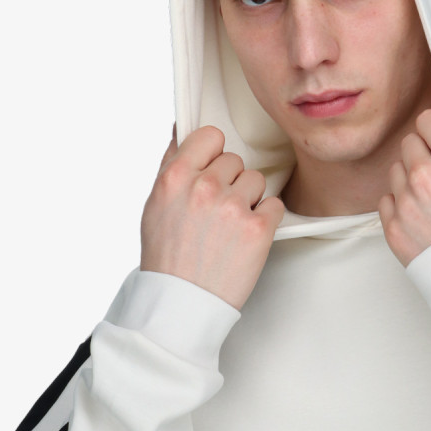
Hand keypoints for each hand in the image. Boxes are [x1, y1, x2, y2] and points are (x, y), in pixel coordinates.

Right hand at [140, 125, 284, 309]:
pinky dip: (265, 220)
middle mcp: (205, 187)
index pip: (210, 136)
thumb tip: (182, 127)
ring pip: (256, 180)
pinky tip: (246, 237)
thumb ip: (171, 163)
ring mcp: (233, 208)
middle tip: (216, 211)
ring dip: (249, 199)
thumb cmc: (167, 255)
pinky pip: (275, 205)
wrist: (182, 303)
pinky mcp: (258, 229)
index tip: (211, 170)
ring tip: (230, 226)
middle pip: (235, 161)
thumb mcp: (155, 203)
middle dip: (229, 182)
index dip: (213, 154)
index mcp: (175, 177)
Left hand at [379, 101, 430, 265]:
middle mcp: (424, 175)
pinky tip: (423, 217)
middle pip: (409, 143)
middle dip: (425, 152)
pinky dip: (400, 205)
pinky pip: (386, 200)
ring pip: (395, 170)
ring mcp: (405, 202)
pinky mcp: (392, 227)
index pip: (428, 119)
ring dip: (410, 178)